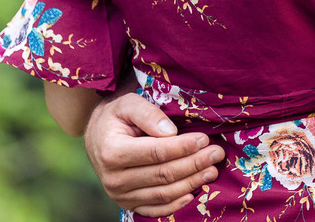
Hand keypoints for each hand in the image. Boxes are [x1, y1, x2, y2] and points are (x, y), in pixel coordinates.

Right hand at [84, 91, 224, 216]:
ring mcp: (119, 195)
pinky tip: (193, 193)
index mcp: (113, 152)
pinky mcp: (126, 204)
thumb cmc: (116, 116)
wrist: (98, 137)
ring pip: (162, 193)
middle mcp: (114, 178)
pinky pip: (154, 210)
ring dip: (191, 183)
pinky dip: (175, 205)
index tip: (204, 139)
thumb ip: (148, 114)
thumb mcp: (128, 104)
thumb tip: (171, 132)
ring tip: (212, 170)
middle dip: (194, 164)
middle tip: (216, 153)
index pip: (156, 152)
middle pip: (163, 174)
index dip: (183, 147)